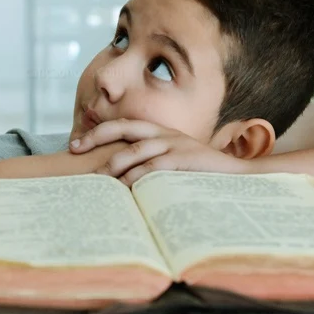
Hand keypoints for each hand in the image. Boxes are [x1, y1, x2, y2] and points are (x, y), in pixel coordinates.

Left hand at [69, 119, 251, 185]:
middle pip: (124, 129)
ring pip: (135, 150)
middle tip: (75, 152)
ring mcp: (176, 144)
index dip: (97, 132)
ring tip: (97, 178)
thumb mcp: (175, 164)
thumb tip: (121, 182)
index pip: (123, 126)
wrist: (239, 176)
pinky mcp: (185, 159)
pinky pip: (154, 166)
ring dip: (114, 164)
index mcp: (161, 132)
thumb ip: (151, 165)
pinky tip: (124, 188)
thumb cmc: (202, 173)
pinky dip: (137, 177)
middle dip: (96, 138)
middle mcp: (165, 133)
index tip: (75, 145)